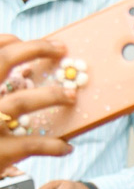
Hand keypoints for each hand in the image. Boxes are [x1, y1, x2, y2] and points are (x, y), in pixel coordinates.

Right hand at [0, 35, 74, 171]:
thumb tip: (25, 77)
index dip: (10, 42)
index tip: (28, 41)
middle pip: (3, 62)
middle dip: (34, 49)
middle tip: (60, 49)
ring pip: (21, 101)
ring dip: (51, 95)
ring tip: (71, 96)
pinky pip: (32, 144)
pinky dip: (53, 146)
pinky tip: (67, 147)